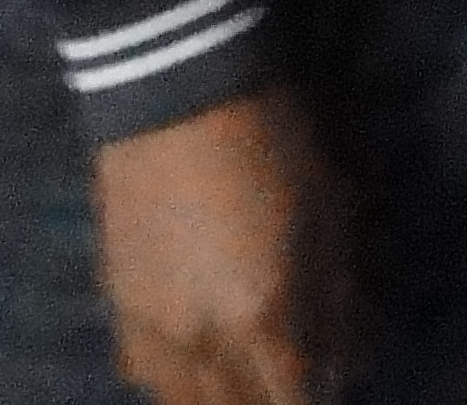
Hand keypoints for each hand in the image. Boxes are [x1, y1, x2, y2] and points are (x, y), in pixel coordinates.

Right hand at [92, 85, 356, 404]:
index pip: (293, 403)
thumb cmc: (273, 143)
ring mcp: (150, 328)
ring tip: (250, 377)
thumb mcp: (330, 215)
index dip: (318, 400)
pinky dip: (178, 381)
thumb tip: (349, 363)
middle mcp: (199, 341)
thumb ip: (339, 301)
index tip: (331, 387)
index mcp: (260, 316)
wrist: (176, 93)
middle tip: (293, 377)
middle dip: (270, 402)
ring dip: (223, 400)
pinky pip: (145, 374)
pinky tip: (201, 358)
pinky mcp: (116, 307)